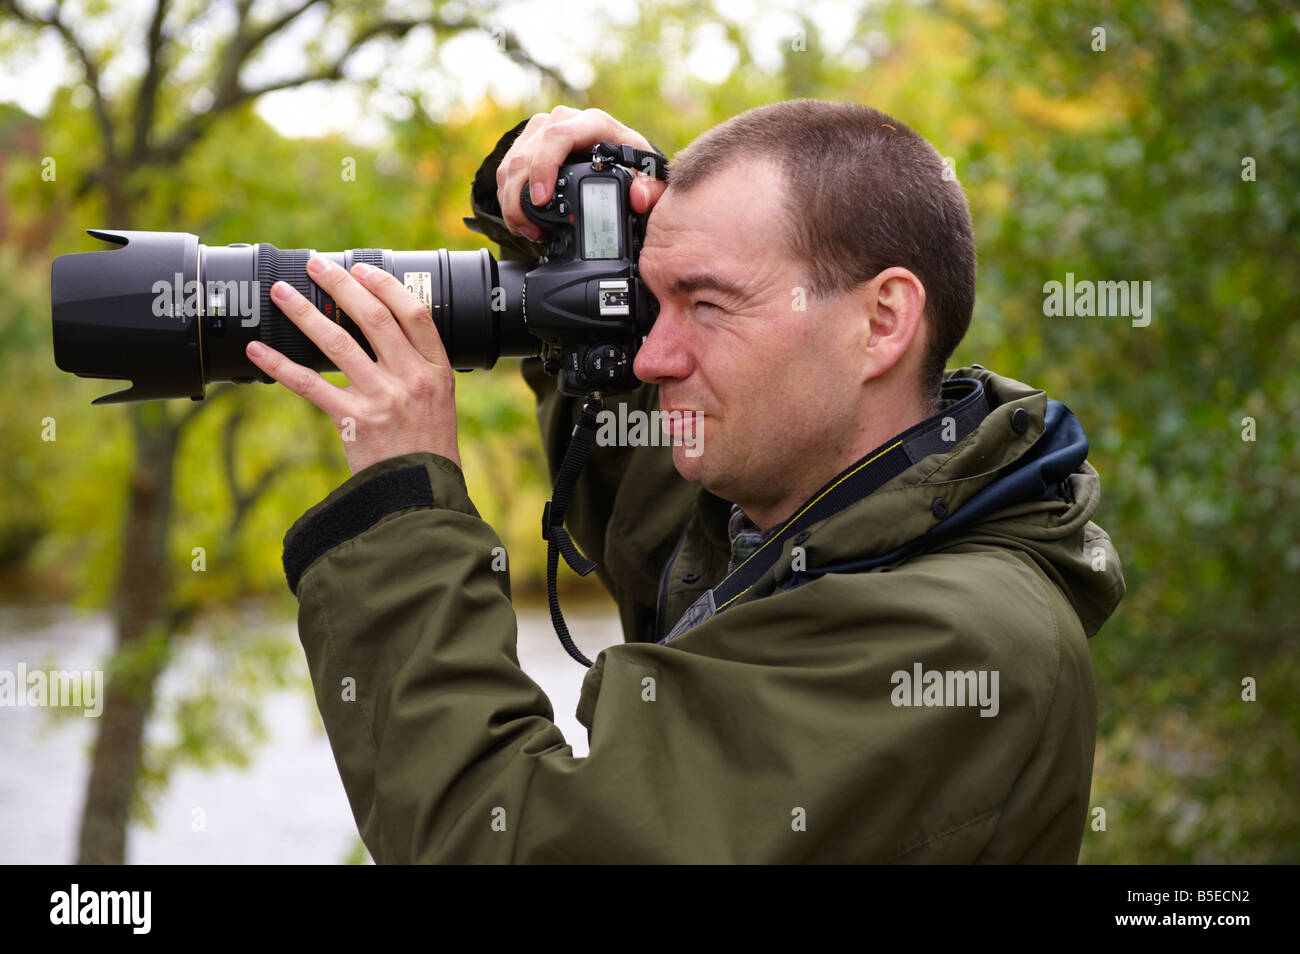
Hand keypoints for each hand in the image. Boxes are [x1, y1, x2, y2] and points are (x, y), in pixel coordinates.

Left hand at [245, 256, 460, 475]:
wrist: (421, 493)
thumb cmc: (428, 445)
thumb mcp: (440, 399)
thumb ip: (417, 365)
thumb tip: (383, 328)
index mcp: (437, 370)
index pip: (413, 313)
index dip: (385, 285)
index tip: (361, 268)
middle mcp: (411, 379)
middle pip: (373, 318)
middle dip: (340, 285)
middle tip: (316, 266)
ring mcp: (382, 399)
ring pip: (337, 344)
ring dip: (304, 314)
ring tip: (281, 293)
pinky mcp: (353, 421)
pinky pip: (310, 386)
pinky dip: (280, 366)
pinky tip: (258, 351)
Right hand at [497, 105, 667, 241]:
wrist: (619, 157)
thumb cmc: (633, 165)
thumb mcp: (649, 177)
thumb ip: (651, 190)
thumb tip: (637, 197)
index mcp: (593, 124)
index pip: (558, 136)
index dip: (544, 167)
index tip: (542, 199)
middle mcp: (563, 121)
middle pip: (526, 155)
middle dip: (520, 198)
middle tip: (531, 229)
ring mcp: (541, 131)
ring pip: (511, 164)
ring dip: (511, 202)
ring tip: (527, 230)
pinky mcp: (527, 144)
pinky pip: (506, 170)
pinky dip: (508, 198)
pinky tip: (522, 219)